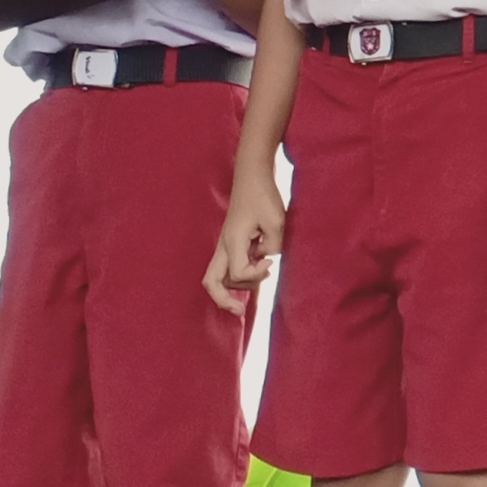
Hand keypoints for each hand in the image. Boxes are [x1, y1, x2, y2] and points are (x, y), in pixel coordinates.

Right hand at [207, 176, 285, 317]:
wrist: (252, 175)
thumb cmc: (263, 195)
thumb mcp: (276, 222)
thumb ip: (274, 247)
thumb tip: (268, 260)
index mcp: (232, 242)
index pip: (237, 274)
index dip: (256, 275)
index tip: (271, 262)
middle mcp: (224, 246)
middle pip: (211, 282)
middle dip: (223, 300)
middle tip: (239, 311)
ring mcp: (225, 244)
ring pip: (221, 277)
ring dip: (240, 284)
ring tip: (263, 272)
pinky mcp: (231, 242)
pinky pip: (228, 267)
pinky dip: (241, 274)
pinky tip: (260, 266)